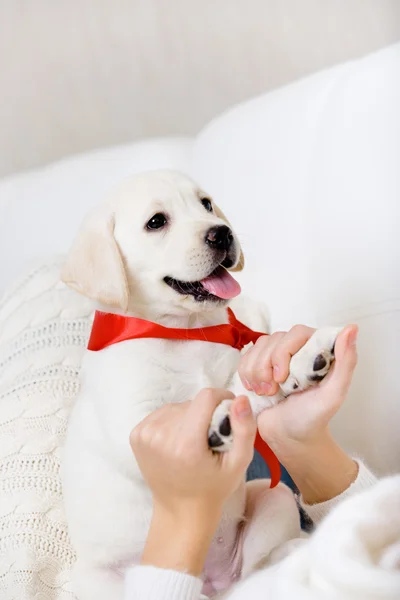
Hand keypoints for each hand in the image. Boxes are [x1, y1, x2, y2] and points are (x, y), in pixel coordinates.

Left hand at [130, 389, 256, 574]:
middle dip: (205, 414)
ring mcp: (145, 434)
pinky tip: (178, 442)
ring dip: (188, 417)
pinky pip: (162, 413)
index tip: (227, 415)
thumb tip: (240, 399)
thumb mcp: (239, 463)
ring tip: (193, 442)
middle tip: (210, 439)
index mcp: (186, 442)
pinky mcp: (136, 434)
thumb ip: (244, 429)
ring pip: (177, 406)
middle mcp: (161, 435)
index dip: (222, 400)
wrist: (180, 511)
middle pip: (192, 403)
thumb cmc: (214, 487)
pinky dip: (173, 422)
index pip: (206, 397)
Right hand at [256, 325, 357, 446]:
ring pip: (258, 347)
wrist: (289, 436)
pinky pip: (246, 357)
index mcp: (318, 350)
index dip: (284, 353)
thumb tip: (352, 328)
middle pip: (273, 340)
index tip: (282, 377)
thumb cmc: (313, 417)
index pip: (296, 333)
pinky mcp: (260, 364)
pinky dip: (246, 374)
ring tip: (267, 393)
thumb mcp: (333, 393)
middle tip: (273, 390)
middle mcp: (298, 348)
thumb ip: (346, 362)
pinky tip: (256, 390)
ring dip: (256, 373)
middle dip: (267, 367)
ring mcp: (277, 355)